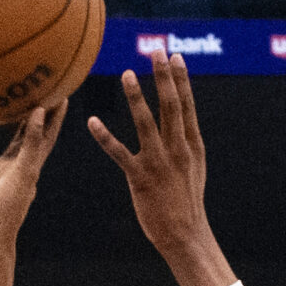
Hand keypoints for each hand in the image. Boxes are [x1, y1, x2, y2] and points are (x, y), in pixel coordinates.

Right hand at [0, 105, 66, 255]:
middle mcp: (5, 166)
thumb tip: (40, 110)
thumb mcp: (25, 172)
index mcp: (25, 167)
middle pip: (14, 134)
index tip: (59, 91)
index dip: (52, 117)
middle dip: (19, 112)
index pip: (42, 137)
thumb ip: (33, 141)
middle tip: (21, 84)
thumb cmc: (8, 208)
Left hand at [86, 54, 231, 285]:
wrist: (185, 234)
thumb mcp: (193, 167)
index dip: (180, 80)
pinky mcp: (140, 179)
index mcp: (191, 145)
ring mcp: (159, 163)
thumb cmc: (186, 201)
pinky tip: (92, 122)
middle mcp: (177, 149)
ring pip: (147, 124)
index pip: (187, 105)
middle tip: (156, 50)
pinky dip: (104, 137)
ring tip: (126, 74)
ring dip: (136, 98)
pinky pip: (119, 153)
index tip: (174, 56)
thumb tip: (184, 119)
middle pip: (171, 106)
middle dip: (163, 77)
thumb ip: (186, 141)